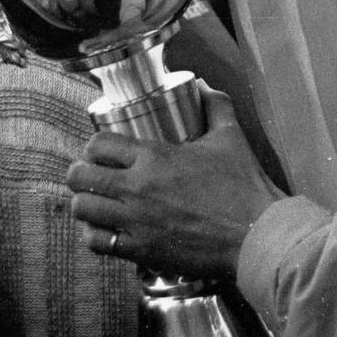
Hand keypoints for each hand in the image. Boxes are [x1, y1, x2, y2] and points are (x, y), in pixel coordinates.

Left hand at [66, 85, 287, 280]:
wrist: (256, 234)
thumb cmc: (244, 186)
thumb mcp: (230, 137)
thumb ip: (215, 105)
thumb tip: (204, 86)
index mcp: (155, 157)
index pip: (99, 144)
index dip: (94, 146)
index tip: (100, 152)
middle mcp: (138, 188)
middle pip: (81, 177)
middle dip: (80, 174)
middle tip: (90, 176)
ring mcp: (136, 221)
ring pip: (83, 210)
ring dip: (85, 204)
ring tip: (95, 203)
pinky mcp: (141, 250)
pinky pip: (98, 243)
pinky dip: (96, 236)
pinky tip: (106, 231)